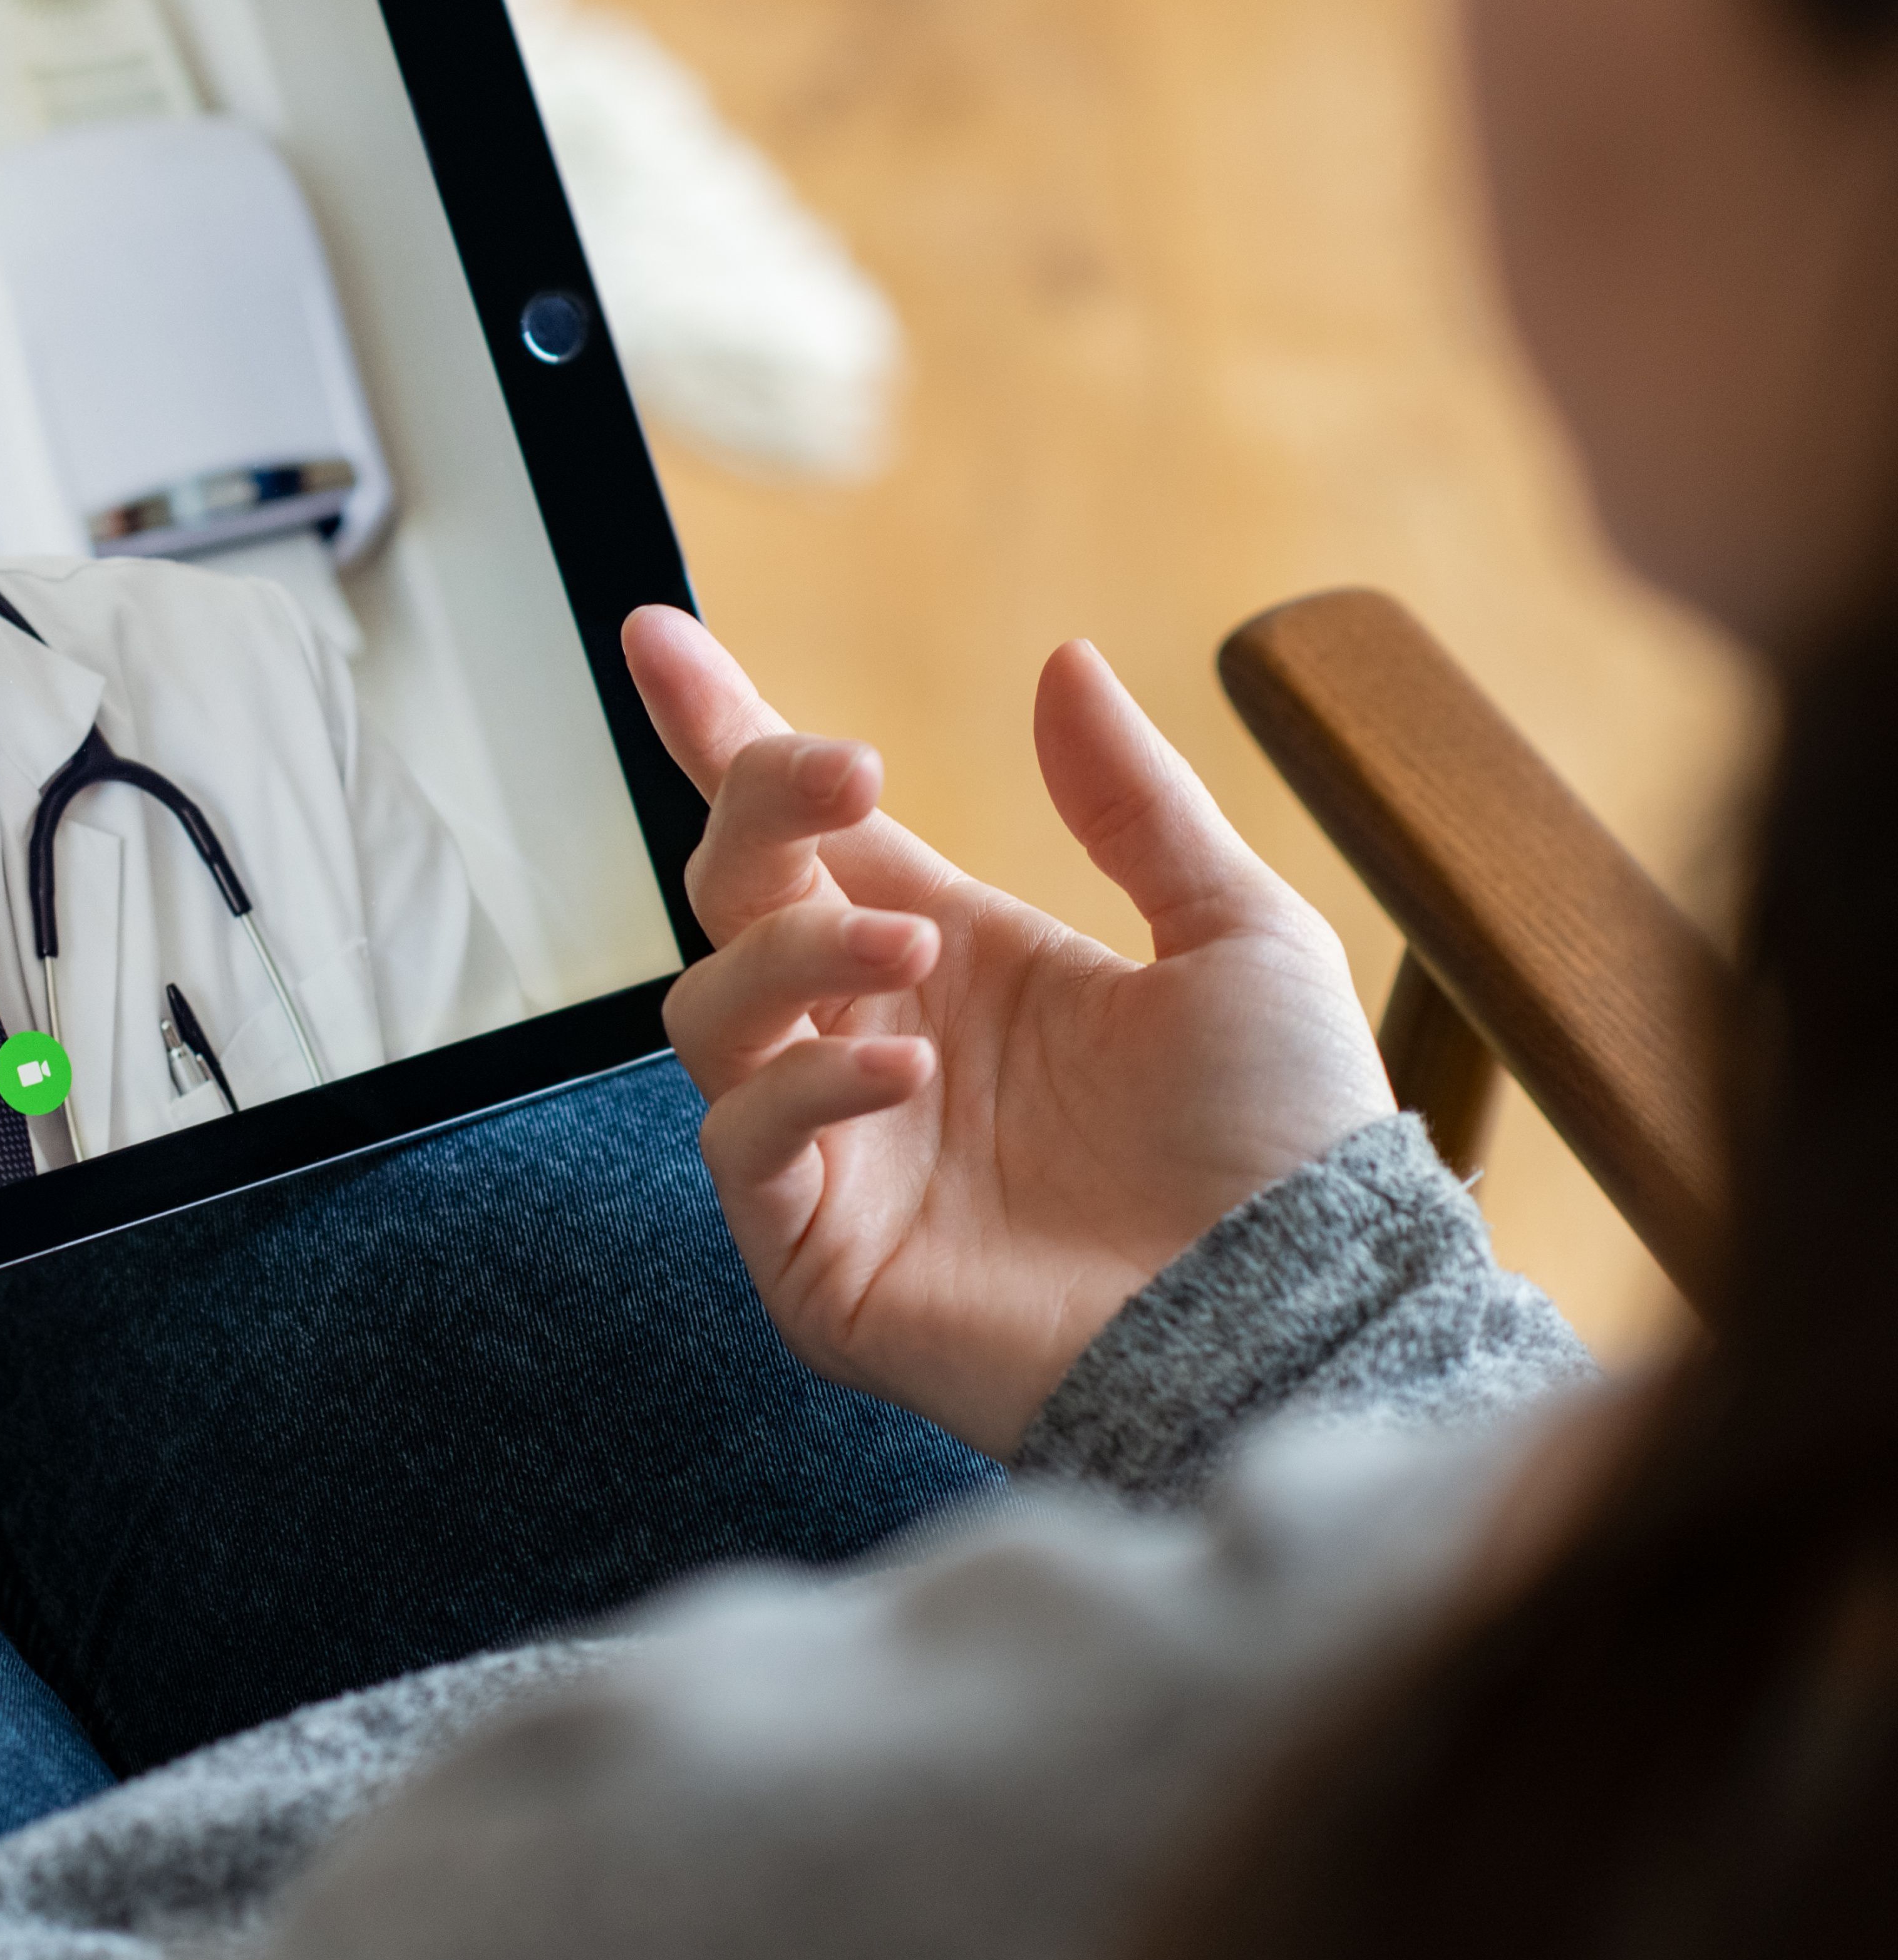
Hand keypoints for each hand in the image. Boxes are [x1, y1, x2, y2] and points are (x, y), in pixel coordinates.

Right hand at [620, 607, 1393, 1455]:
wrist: (1301, 1324)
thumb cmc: (1287, 1151)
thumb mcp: (1239, 940)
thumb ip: (1138, 804)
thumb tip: (1059, 663)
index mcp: (957, 959)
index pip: (804, 834)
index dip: (721, 732)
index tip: (658, 634)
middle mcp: (873, 1041)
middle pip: (735, 894)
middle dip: (759, 808)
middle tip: (844, 774)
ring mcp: (836, 1150)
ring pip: (712, 1010)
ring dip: (791, 954)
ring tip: (910, 952)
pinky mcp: (816, 1255)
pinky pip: (742, 1142)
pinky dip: (804, 1090)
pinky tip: (905, 1073)